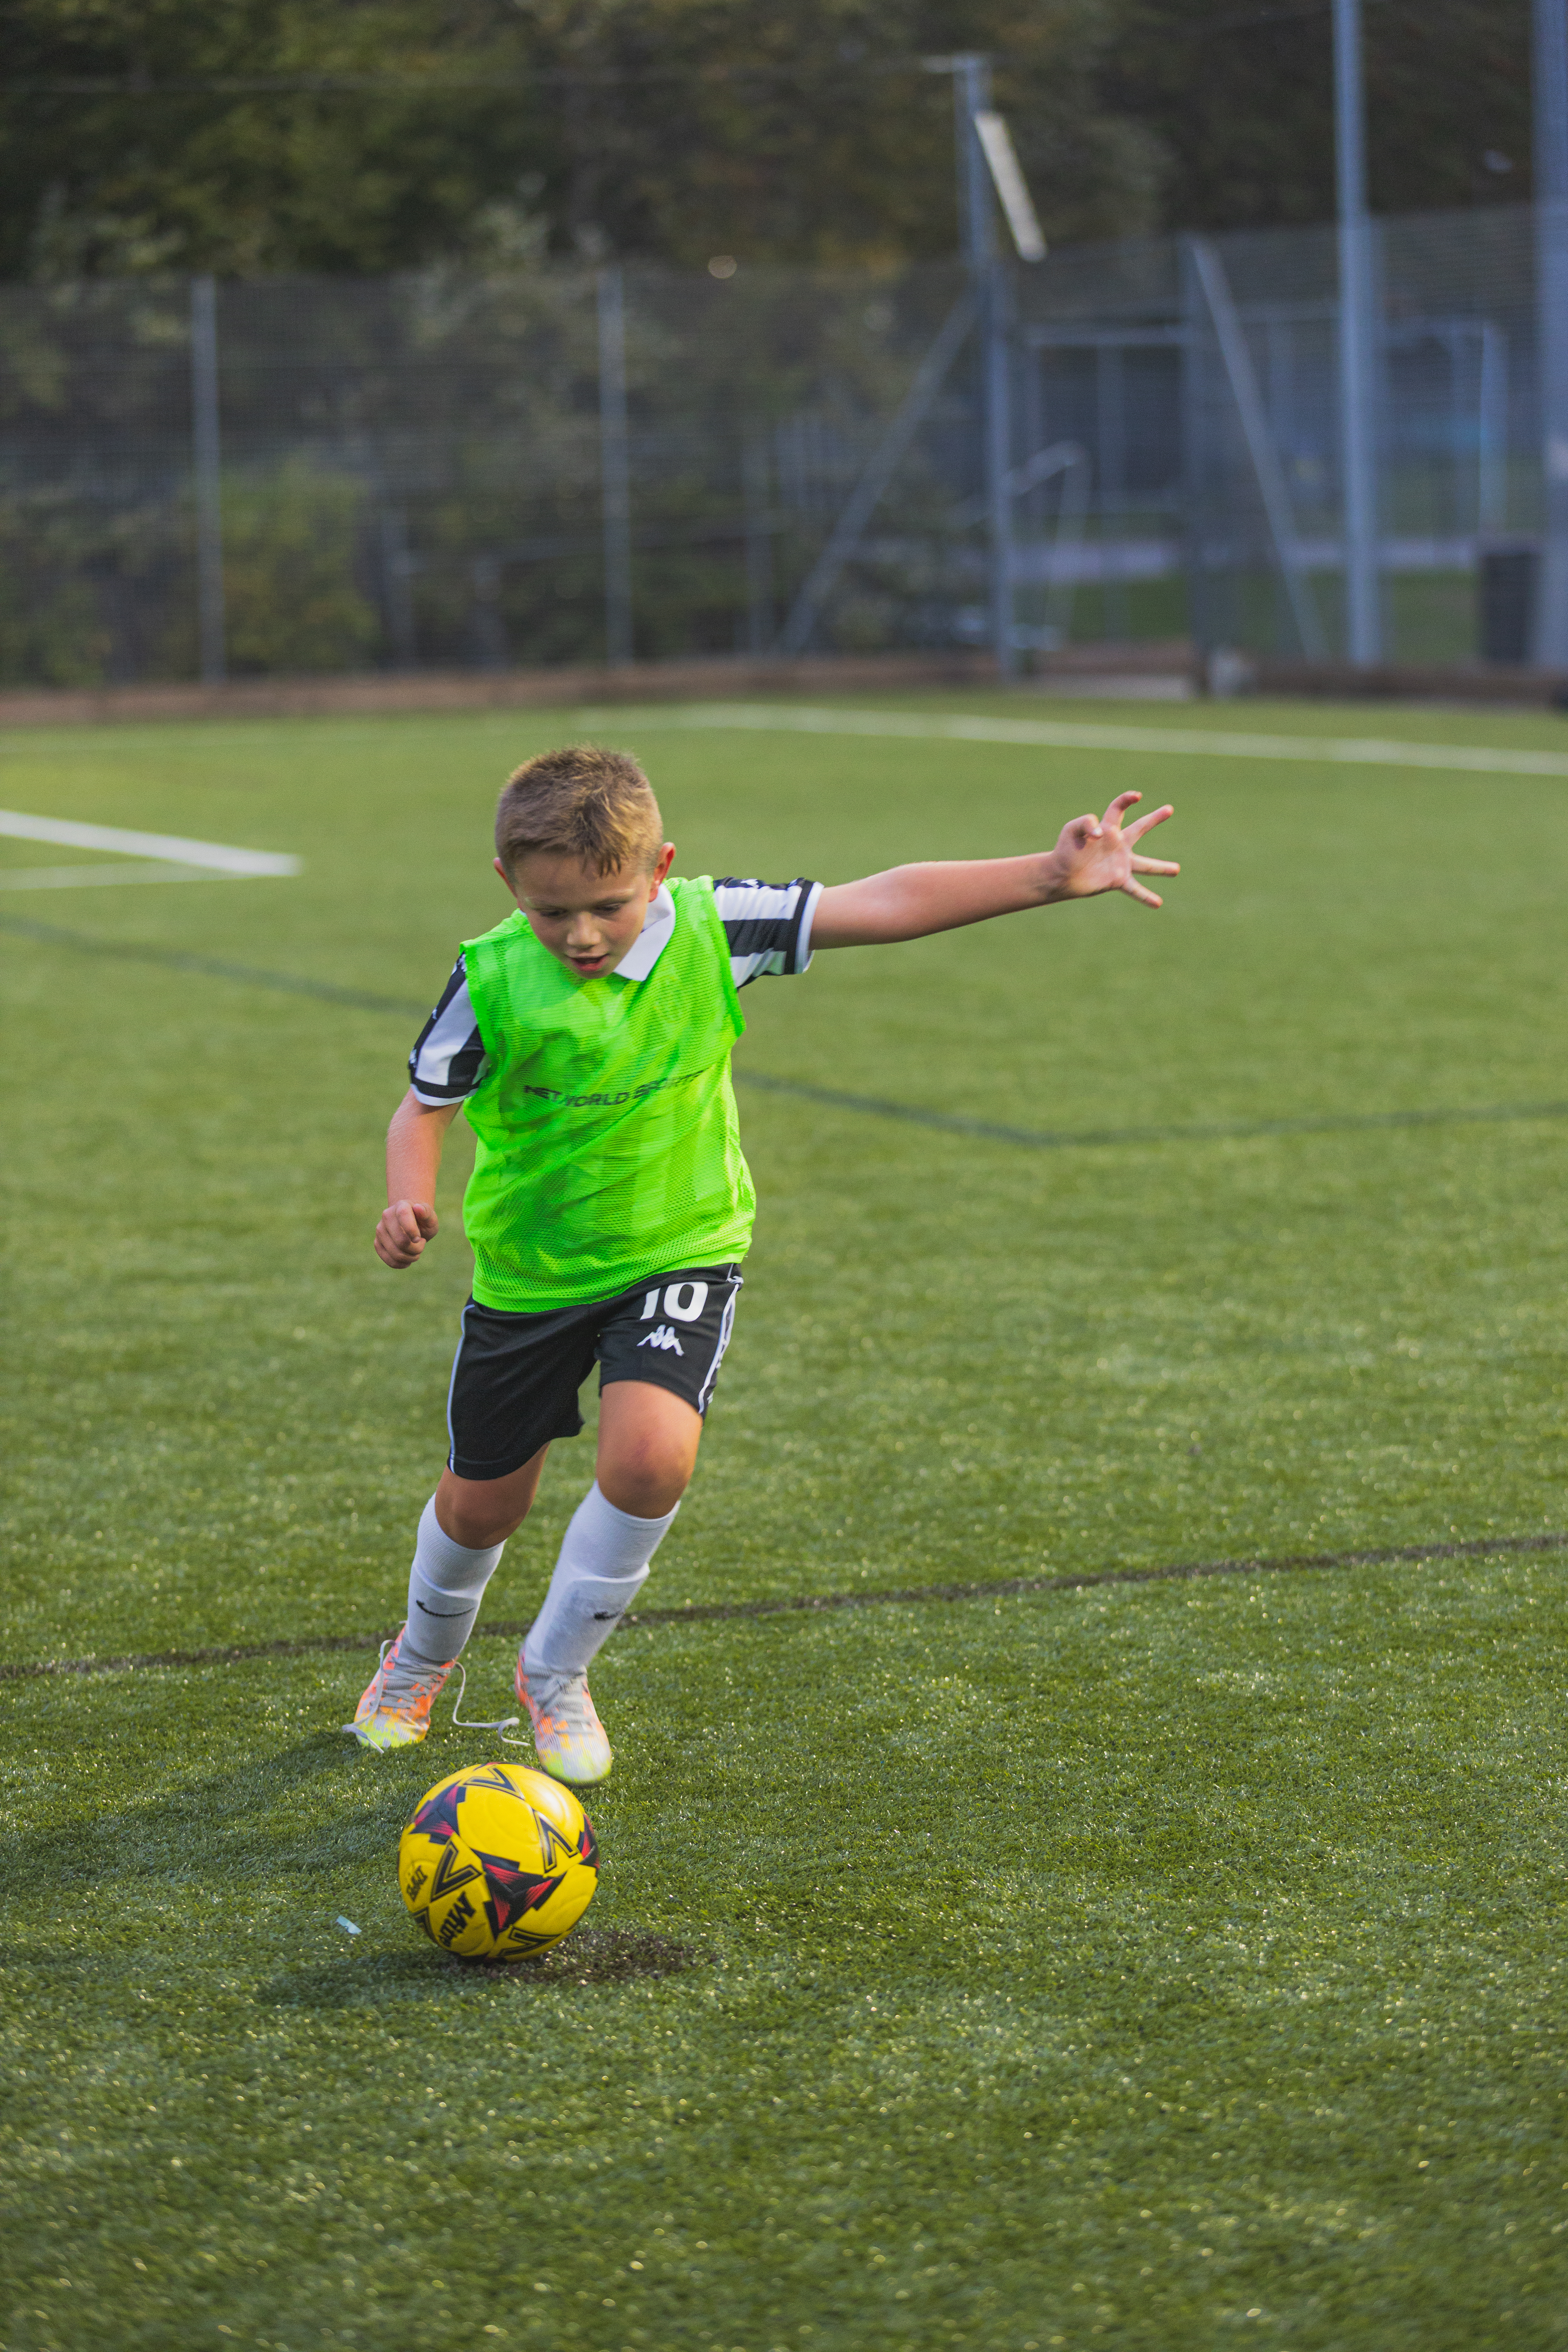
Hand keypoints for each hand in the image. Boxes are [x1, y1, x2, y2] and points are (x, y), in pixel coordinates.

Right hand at [375, 1199, 437, 1268]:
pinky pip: (390, 1261)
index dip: (412, 1230)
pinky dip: (402, 1264)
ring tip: (416, 1251)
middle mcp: (387, 1216)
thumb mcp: (430, 1217)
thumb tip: (418, 1208)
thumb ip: (427, 1213)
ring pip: (396, 1254)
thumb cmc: (423, 1221)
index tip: (420, 1239)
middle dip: (417, 1249)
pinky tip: (408, 1259)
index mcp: (401, 1206)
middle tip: (421, 1244)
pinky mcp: (377, 1243)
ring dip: (411, 1258)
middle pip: (401, 1241)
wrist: (412, 1225)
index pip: (403, 1216)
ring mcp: (380, 1230)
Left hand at [1046, 791, 1177, 907]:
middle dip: (1155, 818)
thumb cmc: (1065, 849)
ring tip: (1177, 870)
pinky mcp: (1117, 880)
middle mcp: (1118, 844)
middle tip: (1169, 809)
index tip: (1137, 796)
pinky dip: (1146, 896)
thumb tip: (1101, 834)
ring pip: (1146, 865)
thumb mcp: (1071, 829)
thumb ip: (1085, 823)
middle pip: (1140, 828)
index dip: (1126, 800)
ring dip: (1162, 868)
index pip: (1118, 808)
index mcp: (1107, 828)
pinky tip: (1158, 903)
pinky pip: (1135, 889)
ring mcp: (1120, 863)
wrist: (1061, 874)